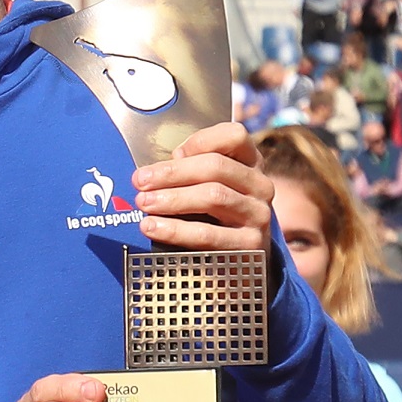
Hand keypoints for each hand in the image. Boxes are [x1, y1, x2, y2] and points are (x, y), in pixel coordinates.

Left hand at [131, 123, 274, 252]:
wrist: (240, 265)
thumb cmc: (215, 219)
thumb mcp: (207, 188)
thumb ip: (191, 170)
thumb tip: (169, 164)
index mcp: (251, 164)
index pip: (234, 136)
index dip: (201, 140)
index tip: (173, 153)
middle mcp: (260, 186)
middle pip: (216, 166)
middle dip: (172, 173)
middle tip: (141, 182)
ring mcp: (258, 215)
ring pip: (213, 196)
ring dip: (172, 198)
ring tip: (144, 203)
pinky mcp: (251, 246)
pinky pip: (208, 234)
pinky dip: (175, 230)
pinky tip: (152, 227)